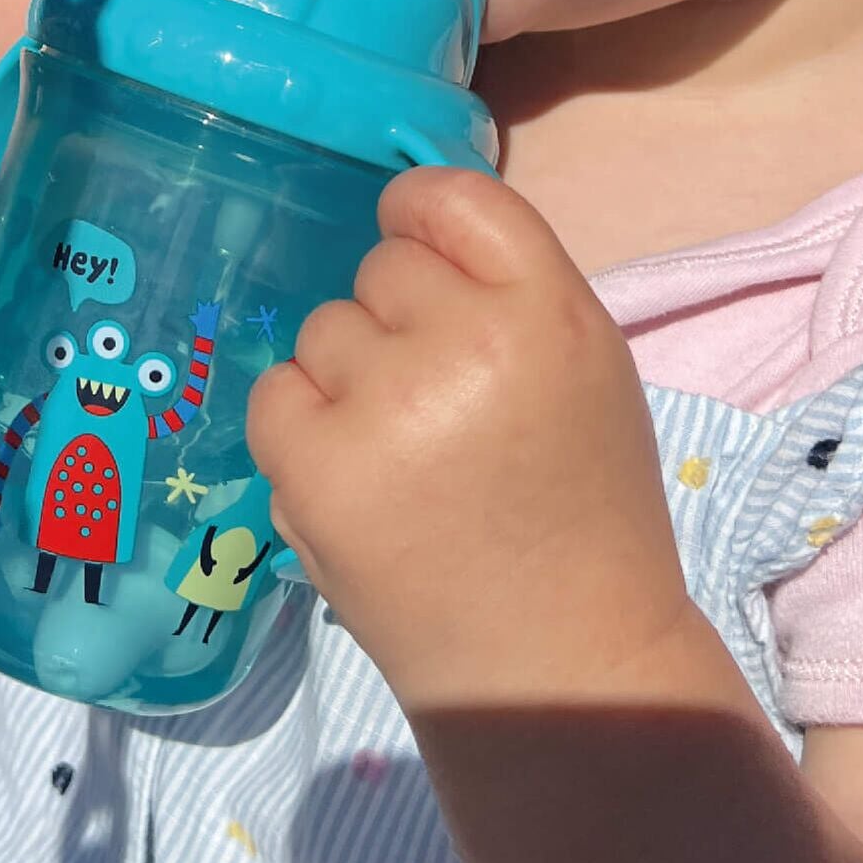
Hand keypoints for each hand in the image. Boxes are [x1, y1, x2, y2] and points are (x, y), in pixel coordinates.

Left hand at [247, 167, 688, 708]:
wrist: (560, 666)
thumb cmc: (581, 510)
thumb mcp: (587, 369)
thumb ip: (510, 288)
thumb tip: (411, 225)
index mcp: (550, 311)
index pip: (454, 197)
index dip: (422, 215)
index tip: (418, 247)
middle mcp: (467, 343)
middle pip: (384, 267)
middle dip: (400, 321)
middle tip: (443, 406)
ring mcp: (385, 407)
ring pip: (325, 330)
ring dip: (350, 378)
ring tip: (407, 458)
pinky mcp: (316, 469)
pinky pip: (274, 392)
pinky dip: (302, 429)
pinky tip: (356, 479)